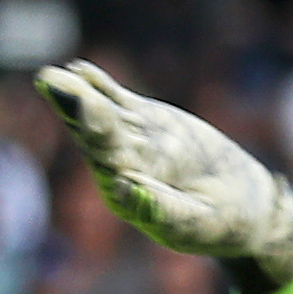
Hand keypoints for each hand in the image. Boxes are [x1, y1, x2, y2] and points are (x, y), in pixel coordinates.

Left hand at [34, 61, 292, 281]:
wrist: (240, 204)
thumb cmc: (217, 225)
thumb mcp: (194, 222)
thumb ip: (161, 208)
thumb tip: (123, 184)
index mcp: (125, 195)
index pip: (106, 164)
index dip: (96, 141)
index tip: (88, 121)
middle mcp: (119, 165)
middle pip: (93, 135)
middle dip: (75, 111)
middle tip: (55, 85)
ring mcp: (129, 139)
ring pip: (99, 113)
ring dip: (75, 93)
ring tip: (52, 75)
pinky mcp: (144, 120)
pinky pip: (117, 100)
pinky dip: (98, 84)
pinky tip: (79, 69)